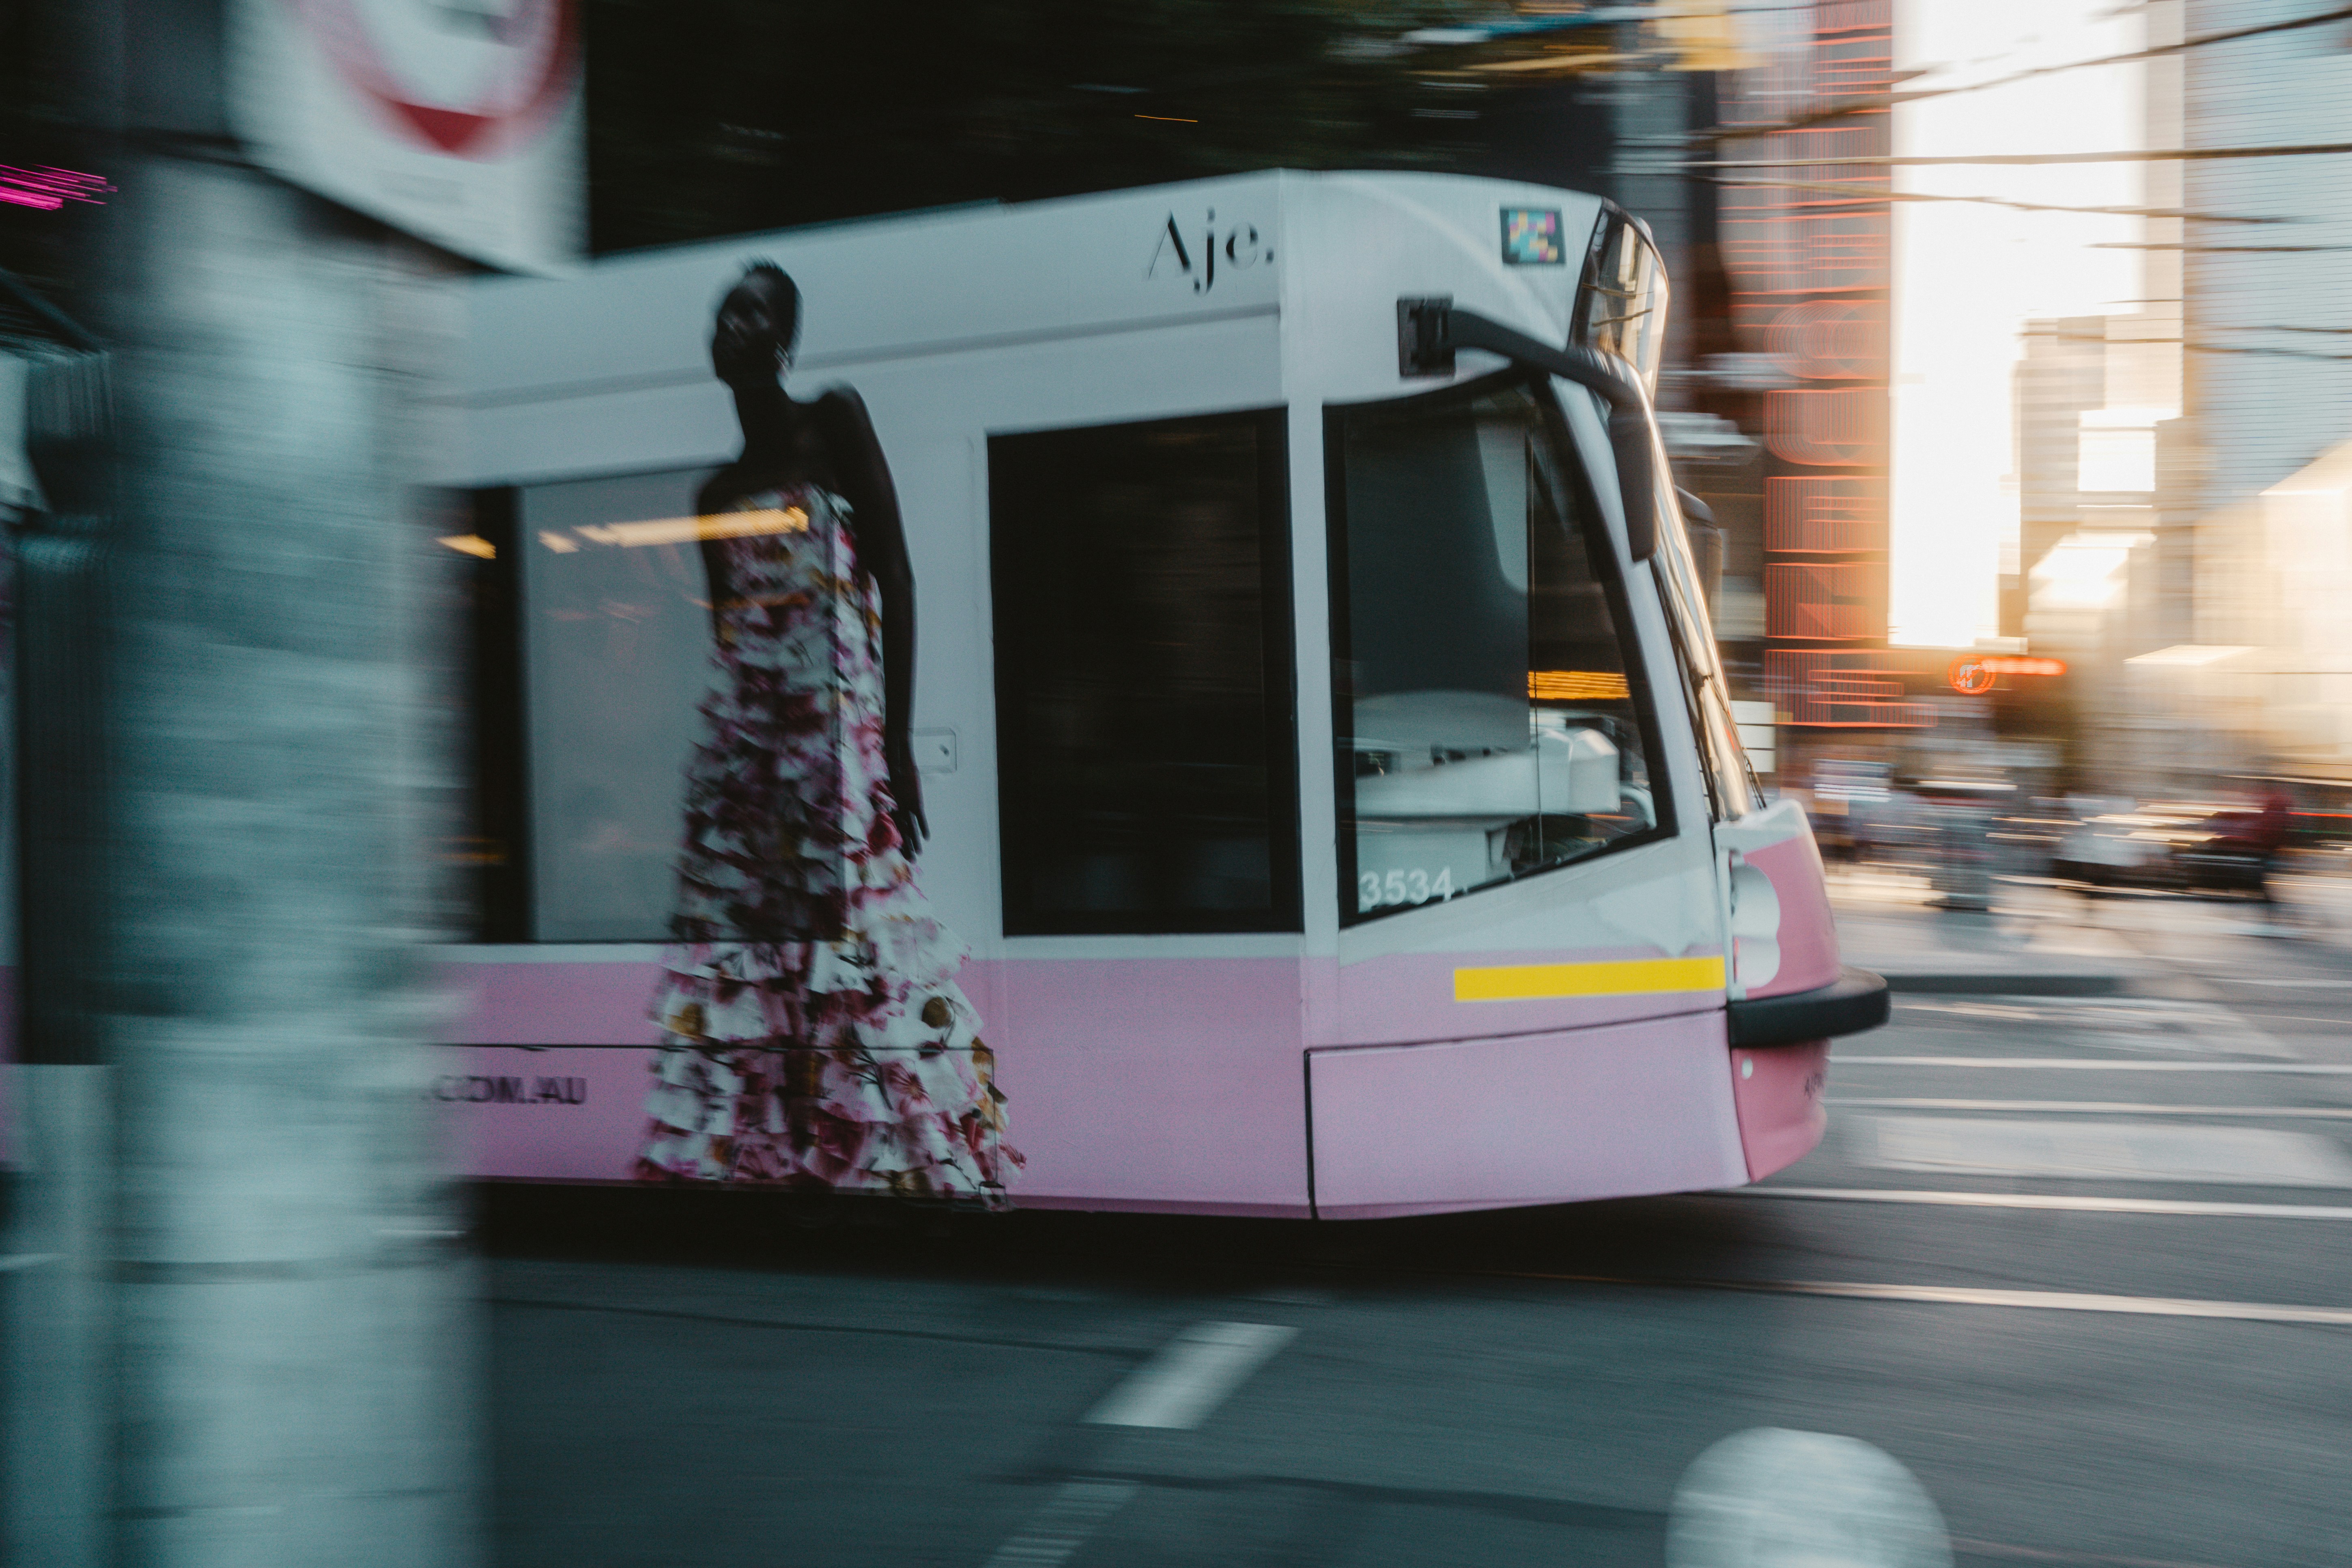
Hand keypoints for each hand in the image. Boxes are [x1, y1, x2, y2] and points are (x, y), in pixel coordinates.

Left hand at [886, 742, 927, 856]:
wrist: (897, 758)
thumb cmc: (895, 767)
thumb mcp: (894, 781)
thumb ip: (895, 791)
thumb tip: (895, 795)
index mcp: (893, 804)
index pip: (896, 826)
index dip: (900, 839)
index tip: (902, 850)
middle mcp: (898, 808)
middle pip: (903, 831)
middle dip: (907, 846)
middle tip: (909, 860)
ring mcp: (906, 805)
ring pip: (910, 828)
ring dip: (914, 842)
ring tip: (916, 855)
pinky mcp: (915, 800)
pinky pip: (920, 818)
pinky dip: (923, 827)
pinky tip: (926, 839)